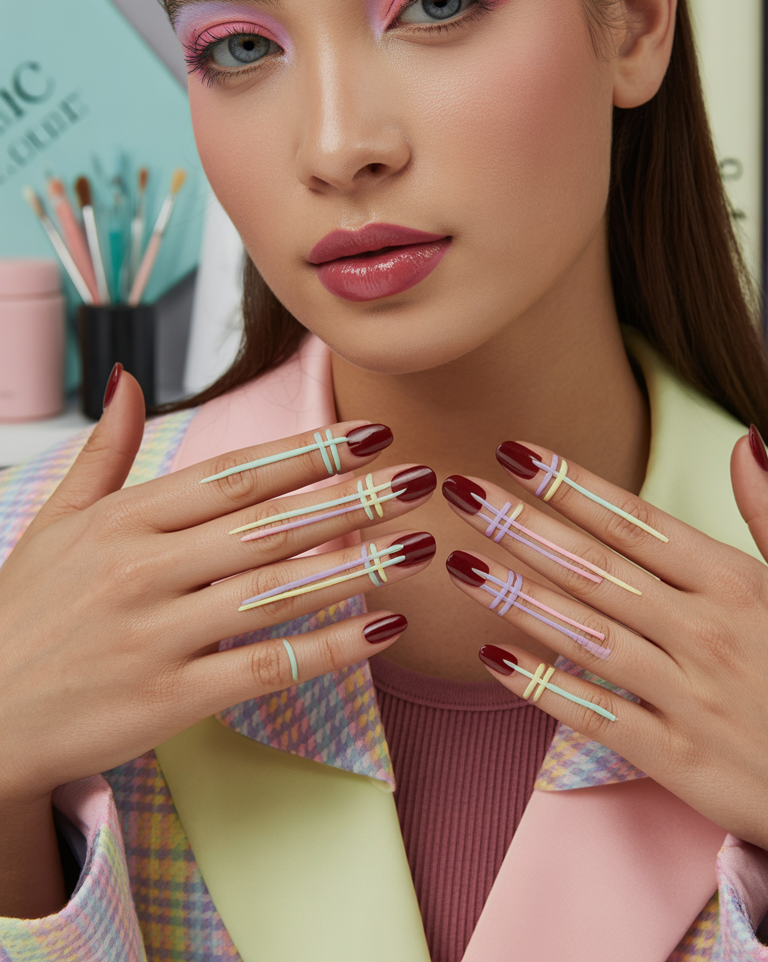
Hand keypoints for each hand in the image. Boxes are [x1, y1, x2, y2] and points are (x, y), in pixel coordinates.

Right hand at [0, 370, 434, 916]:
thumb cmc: (26, 615)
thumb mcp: (55, 523)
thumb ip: (101, 451)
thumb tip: (123, 378)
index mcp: (124, 520)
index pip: (234, 475)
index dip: (308, 453)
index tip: (368, 434)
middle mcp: (144, 570)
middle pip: (268, 526)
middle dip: (351, 498)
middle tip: (418, 478)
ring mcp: (157, 636)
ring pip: (276, 591)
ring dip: (356, 566)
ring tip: (418, 544)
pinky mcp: (169, 698)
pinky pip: (266, 666)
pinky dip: (328, 647)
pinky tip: (382, 627)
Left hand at [442, 433, 767, 937]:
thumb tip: (742, 442)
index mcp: (737, 584)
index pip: (636, 520)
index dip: (571, 484)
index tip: (517, 452)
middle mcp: (706, 631)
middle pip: (597, 568)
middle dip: (522, 524)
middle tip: (462, 491)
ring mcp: (688, 695)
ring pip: (586, 633)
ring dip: (517, 595)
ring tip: (460, 562)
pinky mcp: (675, 755)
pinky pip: (595, 714)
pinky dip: (542, 688)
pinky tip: (493, 659)